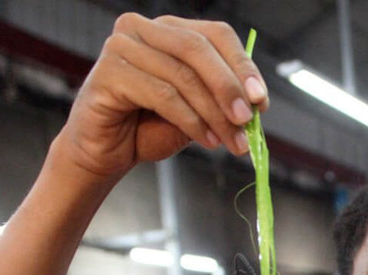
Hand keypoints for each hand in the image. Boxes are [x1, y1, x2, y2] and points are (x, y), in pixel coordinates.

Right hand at [57, 14, 267, 179]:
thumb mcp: (195, 111)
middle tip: (247, 120)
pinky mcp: (109, 72)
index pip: (215, 34)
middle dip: (229, 87)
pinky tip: (206, 140)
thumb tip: (255, 102)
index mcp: (168, 29)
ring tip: (232, 142)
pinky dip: (190, 120)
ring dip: (213, 113)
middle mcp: (143, 28)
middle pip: (198, 49)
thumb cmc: (149, 128)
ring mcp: (122, 46)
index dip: (242, 66)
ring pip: (182, 76)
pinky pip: (162, 94)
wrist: (106, 153)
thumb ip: (220, 100)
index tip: (261, 100)